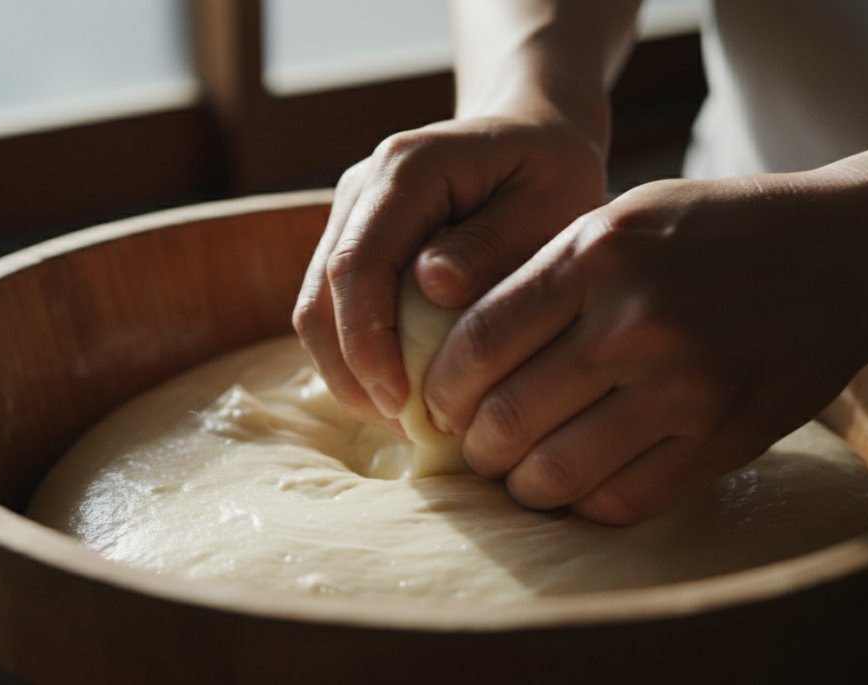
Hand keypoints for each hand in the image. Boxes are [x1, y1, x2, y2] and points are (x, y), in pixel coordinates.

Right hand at [293, 116, 605, 424]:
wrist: (530, 135)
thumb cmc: (552, 171)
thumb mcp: (551, 200)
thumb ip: (494, 242)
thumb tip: (432, 287)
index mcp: (406, 168)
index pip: (358, 263)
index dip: (367, 341)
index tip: (401, 400)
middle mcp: (362, 187)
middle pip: (320, 294)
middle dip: (350, 372)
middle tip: (403, 427)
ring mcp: (350, 215)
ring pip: (315, 309)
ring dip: (348, 373)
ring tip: (402, 421)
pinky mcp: (353, 242)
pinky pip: (333, 310)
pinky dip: (356, 359)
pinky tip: (399, 394)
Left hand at [423, 173, 867, 523]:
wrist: (843, 252)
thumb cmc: (715, 231)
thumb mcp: (622, 219)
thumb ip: (544, 274)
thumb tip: (459, 350)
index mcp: (596, 256)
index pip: (479, 343)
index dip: (443, 389)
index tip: (441, 405)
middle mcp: (636, 321)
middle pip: (508, 416)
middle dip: (476, 446)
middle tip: (478, 445)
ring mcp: (686, 385)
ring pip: (558, 473)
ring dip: (522, 485)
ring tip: (521, 472)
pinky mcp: (727, 435)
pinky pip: (625, 500)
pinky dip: (585, 505)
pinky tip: (578, 486)